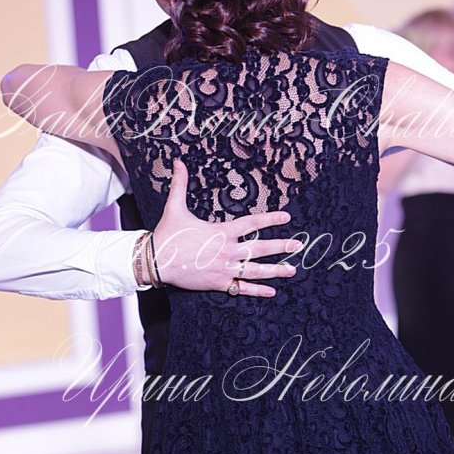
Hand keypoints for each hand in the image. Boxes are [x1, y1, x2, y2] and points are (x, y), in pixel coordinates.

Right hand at [151, 160, 302, 296]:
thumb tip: (178, 162)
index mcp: (221, 231)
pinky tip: (271, 291)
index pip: (252, 223)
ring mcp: (224, 268)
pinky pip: (241, 287)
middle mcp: (227, 250)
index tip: (286, 217)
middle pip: (260, 248)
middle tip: (298, 245)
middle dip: (281, 247)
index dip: (270, 219)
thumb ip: (180, 184)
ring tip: (292, 270)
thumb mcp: (175, 207)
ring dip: (275, 270)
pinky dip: (257, 290)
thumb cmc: (167, 234)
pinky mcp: (218, 282)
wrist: (156, 260)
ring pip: (255, 270)